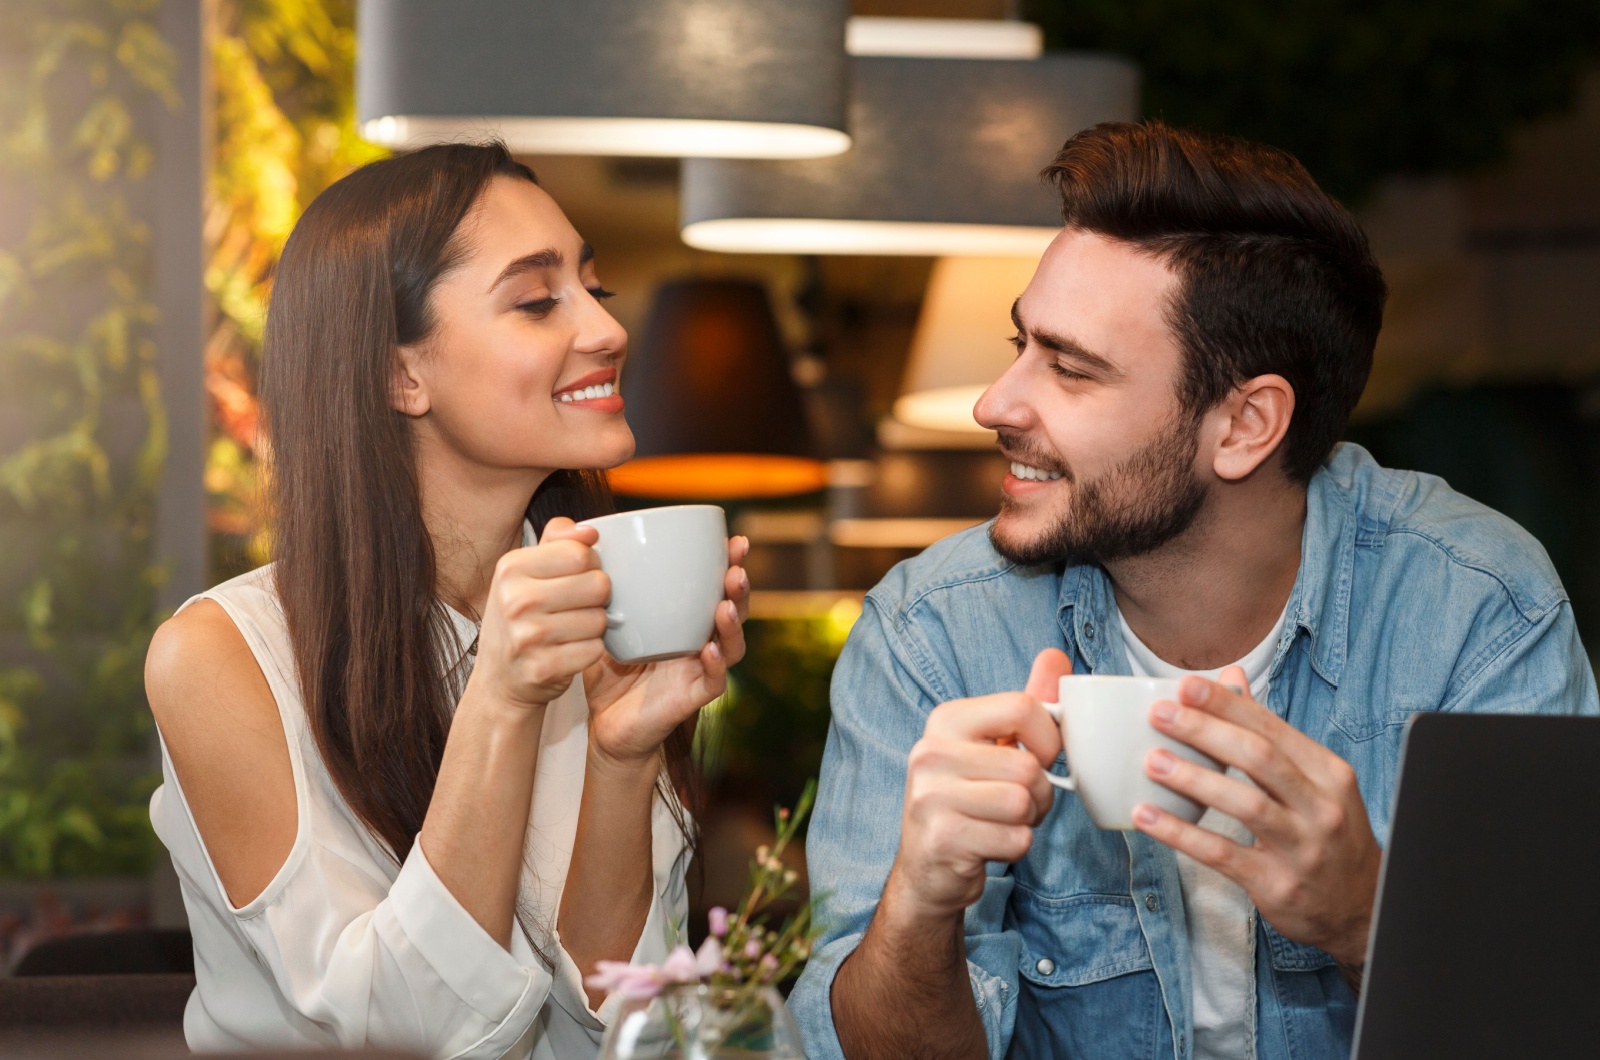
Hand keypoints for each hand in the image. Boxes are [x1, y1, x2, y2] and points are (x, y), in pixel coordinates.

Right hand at [470, 518, 608, 710]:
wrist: (500, 679)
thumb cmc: (519, 619)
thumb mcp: (525, 572)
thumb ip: (558, 541)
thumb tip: (589, 531)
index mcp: (511, 568)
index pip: (580, 553)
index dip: (590, 565)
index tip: (578, 576)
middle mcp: (515, 600)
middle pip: (597, 585)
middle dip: (596, 597)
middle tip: (576, 607)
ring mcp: (527, 637)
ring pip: (600, 619)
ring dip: (594, 626)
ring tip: (570, 630)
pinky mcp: (543, 668)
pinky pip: (595, 650)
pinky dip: (590, 652)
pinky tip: (569, 651)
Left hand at [583, 535, 750, 768]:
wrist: (604, 723)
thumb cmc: (607, 669)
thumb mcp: (596, 618)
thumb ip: (584, 576)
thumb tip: (566, 525)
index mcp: (684, 618)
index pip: (713, 585)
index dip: (728, 562)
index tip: (732, 538)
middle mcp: (700, 640)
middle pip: (733, 608)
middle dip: (739, 586)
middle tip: (736, 566)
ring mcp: (699, 669)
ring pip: (731, 644)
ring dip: (733, 622)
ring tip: (726, 604)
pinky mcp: (692, 696)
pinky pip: (713, 681)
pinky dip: (716, 665)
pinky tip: (709, 649)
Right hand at [886, 649, 1070, 921]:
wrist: (929, 869)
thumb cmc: (970, 801)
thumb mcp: (993, 747)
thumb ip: (1026, 704)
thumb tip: (1055, 655)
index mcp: (946, 720)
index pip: (1023, 707)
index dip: (1048, 739)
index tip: (1039, 759)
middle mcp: (930, 752)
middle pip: (1028, 766)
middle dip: (1039, 793)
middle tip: (1016, 803)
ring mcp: (930, 796)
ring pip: (1023, 803)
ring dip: (1028, 821)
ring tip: (1000, 822)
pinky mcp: (942, 838)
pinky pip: (1015, 839)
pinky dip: (1015, 847)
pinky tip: (988, 845)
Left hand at [1133, 665, 1381, 965]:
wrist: (1362, 906)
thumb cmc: (1328, 831)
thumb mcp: (1315, 779)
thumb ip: (1269, 731)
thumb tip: (1231, 678)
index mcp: (1329, 773)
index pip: (1273, 728)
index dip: (1227, 705)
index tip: (1187, 686)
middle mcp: (1321, 808)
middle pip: (1259, 758)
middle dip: (1206, 731)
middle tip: (1161, 715)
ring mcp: (1302, 848)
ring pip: (1244, 804)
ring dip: (1193, 778)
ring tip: (1152, 760)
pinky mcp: (1277, 884)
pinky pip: (1222, 853)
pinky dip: (1181, 833)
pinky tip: (1149, 816)